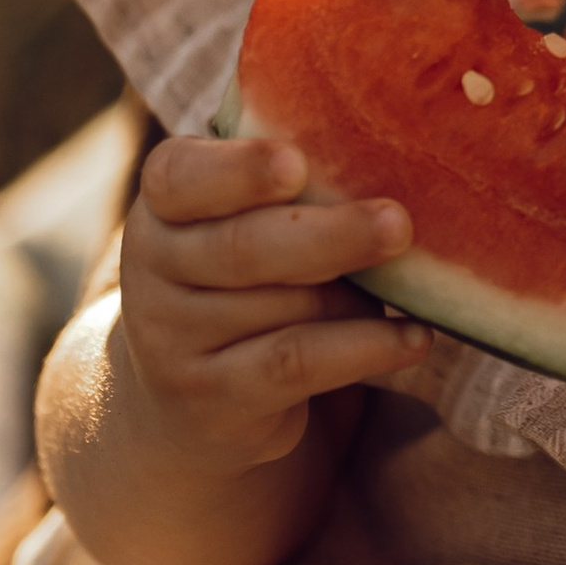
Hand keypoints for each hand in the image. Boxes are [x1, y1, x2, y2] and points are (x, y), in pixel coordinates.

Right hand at [116, 134, 430, 471]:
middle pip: (243, 248)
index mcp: (162, 207)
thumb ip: (290, 193)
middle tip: (398, 223)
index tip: (297, 164)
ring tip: (411, 284)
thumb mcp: (245, 223)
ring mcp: (172, 342)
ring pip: (281, 309)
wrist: (189, 396)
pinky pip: (296, 365)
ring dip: (355, 298)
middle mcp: (151, 271)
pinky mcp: (210, 400)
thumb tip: (389, 166)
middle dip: (328, 235)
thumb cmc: (244, 280)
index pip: (178, 178)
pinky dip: (364, 348)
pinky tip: (414, 337)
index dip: (238, 170)